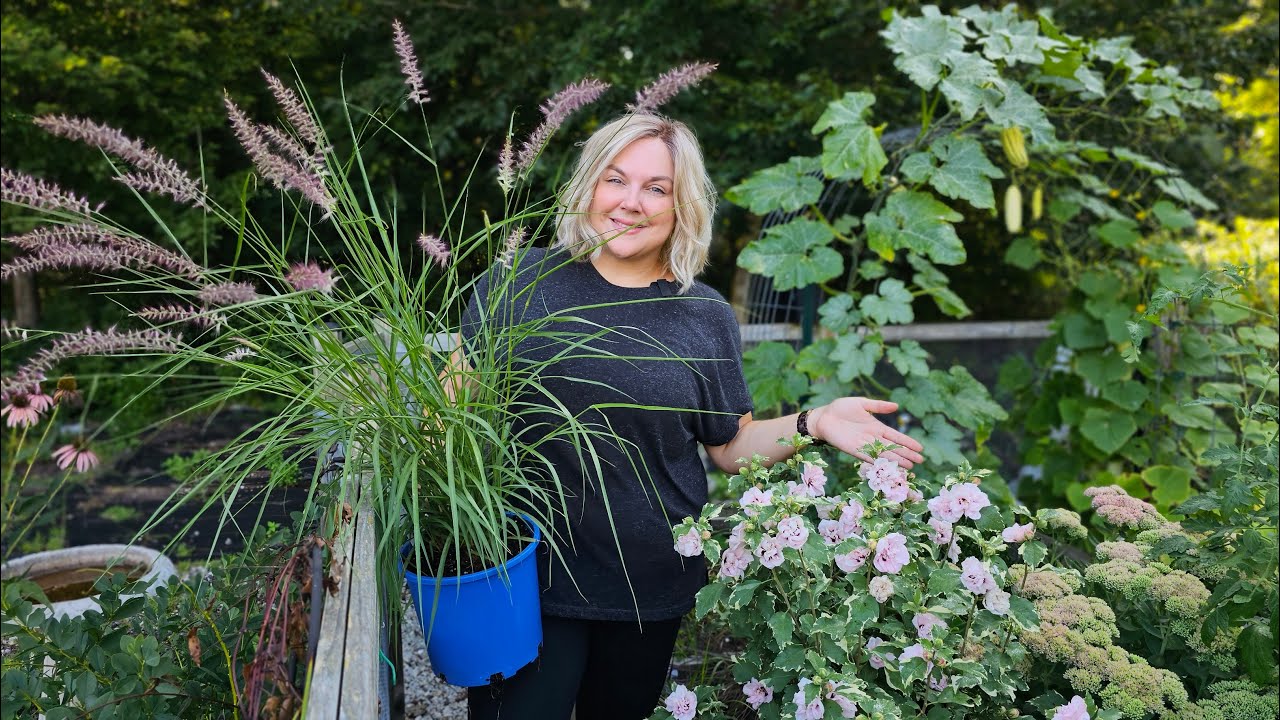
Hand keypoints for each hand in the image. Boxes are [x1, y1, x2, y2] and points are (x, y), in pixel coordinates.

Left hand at [808, 397, 924, 468]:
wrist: (823, 417)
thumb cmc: (840, 409)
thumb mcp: (861, 403)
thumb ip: (878, 406)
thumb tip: (896, 406)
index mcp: (876, 426)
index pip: (895, 436)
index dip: (907, 442)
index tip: (920, 448)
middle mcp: (872, 437)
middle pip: (893, 447)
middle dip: (906, 454)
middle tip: (920, 461)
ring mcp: (864, 445)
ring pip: (883, 454)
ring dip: (896, 461)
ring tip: (910, 467)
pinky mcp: (853, 450)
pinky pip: (869, 457)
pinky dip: (879, 461)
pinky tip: (889, 467)